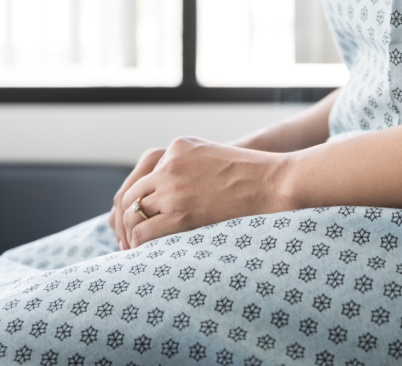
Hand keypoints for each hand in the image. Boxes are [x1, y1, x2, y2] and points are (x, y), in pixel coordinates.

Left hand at [111, 136, 290, 248]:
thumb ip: (188, 167)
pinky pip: (144, 231)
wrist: (274, 183)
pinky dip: (139, 245)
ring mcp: (172, 186)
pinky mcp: (180, 212)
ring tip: (138, 251)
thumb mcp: (213, 157)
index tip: (134, 221)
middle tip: (129, 241)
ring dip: (132, 234)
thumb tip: (171, 198)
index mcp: (177, 147)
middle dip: (127, 221)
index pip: (139, 178)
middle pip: (130, 196)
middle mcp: (169, 163)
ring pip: (133, 214)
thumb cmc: (252, 176)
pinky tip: (148, 254)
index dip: (133, 203)